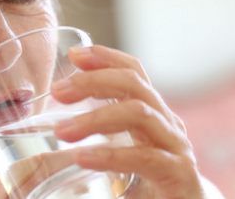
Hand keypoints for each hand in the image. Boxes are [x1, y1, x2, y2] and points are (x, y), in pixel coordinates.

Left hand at [50, 45, 216, 198]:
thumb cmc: (150, 181)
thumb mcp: (124, 149)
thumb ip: (101, 135)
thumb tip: (55, 128)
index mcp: (152, 113)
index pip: (133, 72)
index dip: (106, 58)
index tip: (74, 54)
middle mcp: (166, 123)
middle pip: (134, 84)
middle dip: (93, 81)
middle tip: (58, 91)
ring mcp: (175, 147)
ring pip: (139, 113)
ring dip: (96, 118)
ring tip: (62, 131)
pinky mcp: (179, 174)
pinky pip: (145, 157)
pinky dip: (110, 155)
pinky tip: (82, 157)